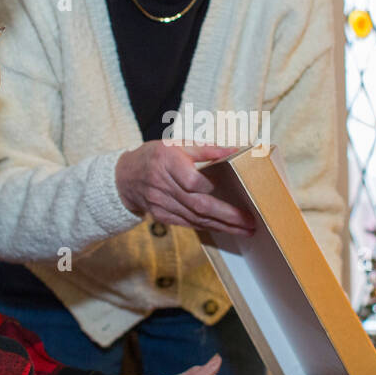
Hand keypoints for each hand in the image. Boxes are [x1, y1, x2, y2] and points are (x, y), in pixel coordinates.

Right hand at [114, 141, 255, 235]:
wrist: (125, 176)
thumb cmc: (155, 156)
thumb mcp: (178, 144)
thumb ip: (207, 149)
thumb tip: (235, 150)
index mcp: (167, 162)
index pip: (192, 181)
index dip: (211, 188)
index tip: (231, 190)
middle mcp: (163, 185)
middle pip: (198, 205)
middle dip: (227, 216)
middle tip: (250, 221)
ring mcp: (161, 203)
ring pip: (195, 219)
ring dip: (222, 226)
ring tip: (244, 229)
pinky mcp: (161, 215)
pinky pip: (188, 223)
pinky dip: (207, 226)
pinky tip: (224, 228)